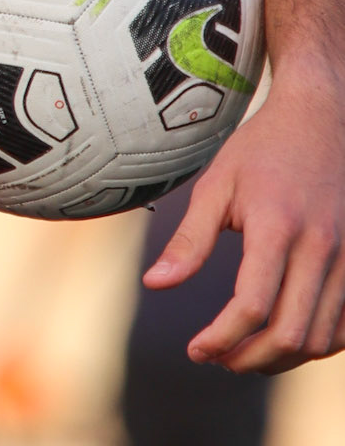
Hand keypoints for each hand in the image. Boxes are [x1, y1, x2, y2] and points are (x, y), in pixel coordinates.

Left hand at [143, 63, 344, 370]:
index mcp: (277, 226)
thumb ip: (189, 239)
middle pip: (291, 334)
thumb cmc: (261, 149)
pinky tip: (285, 336)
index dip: (221, 337)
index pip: (252, 305)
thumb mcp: (216, 184)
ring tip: (246, 351)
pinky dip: (317, 344)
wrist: (319, 118)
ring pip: (322, 339)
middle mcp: (319, 247)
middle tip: (219, 358)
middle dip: (250, 358)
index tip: (197, 349)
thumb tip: (154, 285)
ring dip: (283, 358)